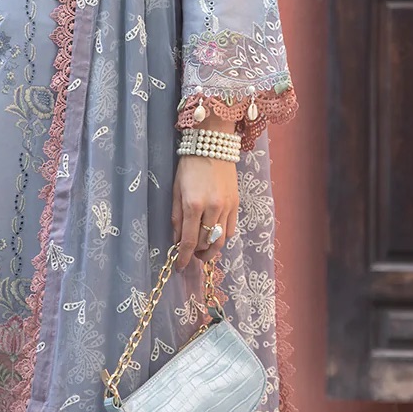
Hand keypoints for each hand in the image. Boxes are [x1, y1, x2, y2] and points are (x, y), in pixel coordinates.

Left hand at [171, 154, 237, 271]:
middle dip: (196, 254)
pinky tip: (214, 236)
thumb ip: (176, 217)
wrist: (212, 145)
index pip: (188, 241)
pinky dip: (222, 237)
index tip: (179, 267)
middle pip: (206, 243)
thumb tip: (177, 240)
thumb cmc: (189, 166)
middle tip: (190, 256)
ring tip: (202, 251)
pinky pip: (231, 229)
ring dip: (211, 250)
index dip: (183, 257)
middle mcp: (212, 208)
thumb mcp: (176, 190)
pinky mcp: (236, 204)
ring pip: (221, 240)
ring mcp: (227, 207)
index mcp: (193, 205)